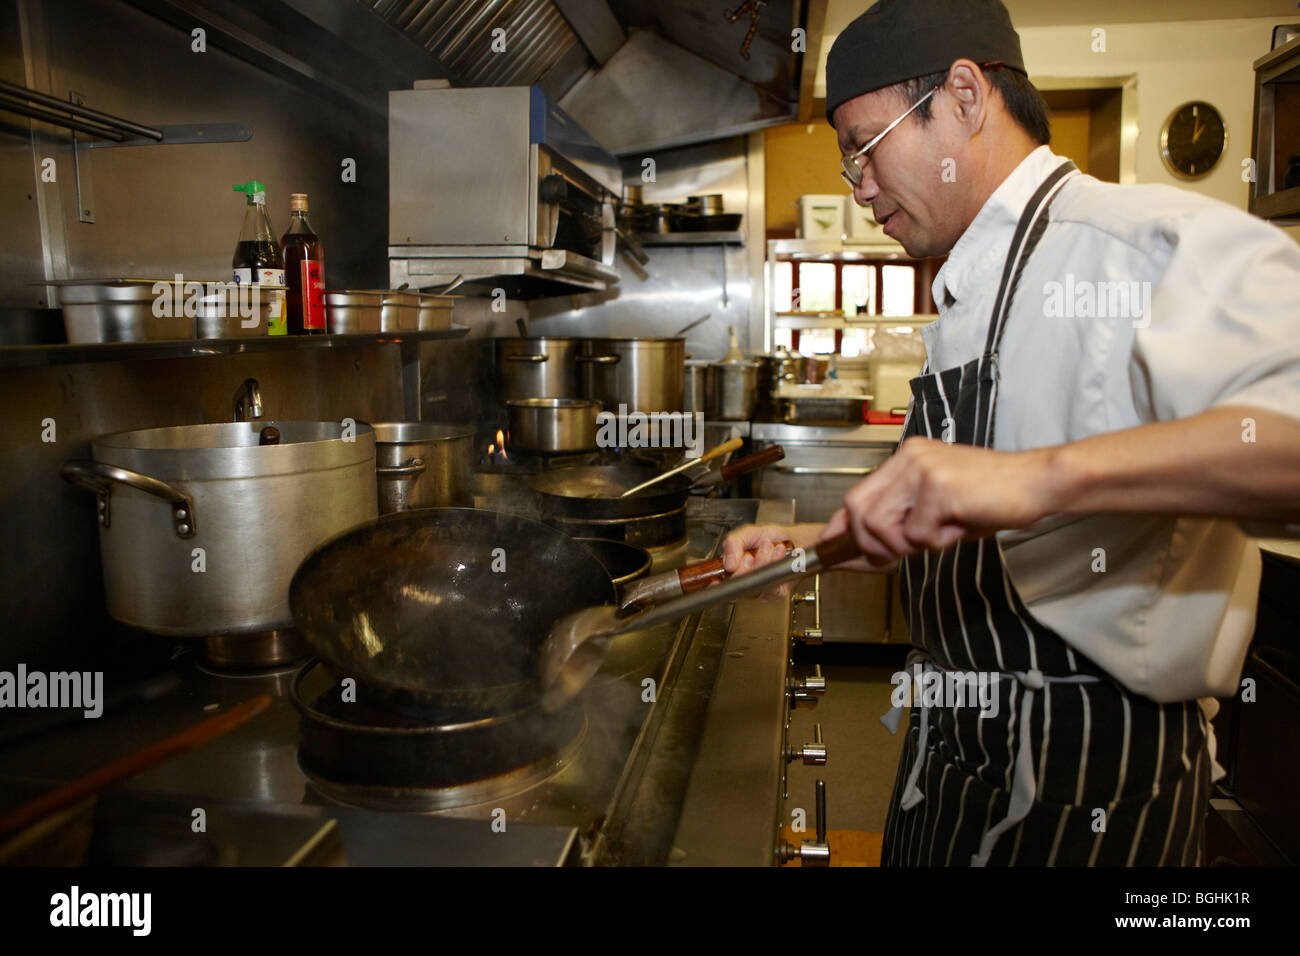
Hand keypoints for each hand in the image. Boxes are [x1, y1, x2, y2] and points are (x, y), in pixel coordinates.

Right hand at [721, 523, 819, 598]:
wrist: (792, 540)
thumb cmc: (770, 538)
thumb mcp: (747, 533)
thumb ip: (732, 543)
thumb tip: (727, 563)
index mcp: (733, 567)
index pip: (720, 583)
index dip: (716, 585)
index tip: (718, 579)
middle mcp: (745, 580)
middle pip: (737, 585)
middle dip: (745, 568)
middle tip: (750, 555)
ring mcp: (759, 587)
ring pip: (755, 584)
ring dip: (763, 562)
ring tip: (769, 547)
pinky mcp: (775, 591)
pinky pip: (772, 586)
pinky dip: (776, 565)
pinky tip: (779, 553)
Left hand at [827, 436, 1060, 566]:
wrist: (1035, 483)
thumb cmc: (991, 498)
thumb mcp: (937, 509)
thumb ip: (901, 523)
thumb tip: (866, 553)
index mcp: (906, 458)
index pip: (857, 494)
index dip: (840, 526)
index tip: (829, 547)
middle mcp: (909, 458)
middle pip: (859, 510)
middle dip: (870, 544)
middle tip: (893, 558)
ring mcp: (922, 470)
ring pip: (881, 524)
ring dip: (905, 545)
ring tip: (938, 537)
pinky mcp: (938, 488)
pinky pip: (917, 533)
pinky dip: (937, 542)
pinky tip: (958, 528)